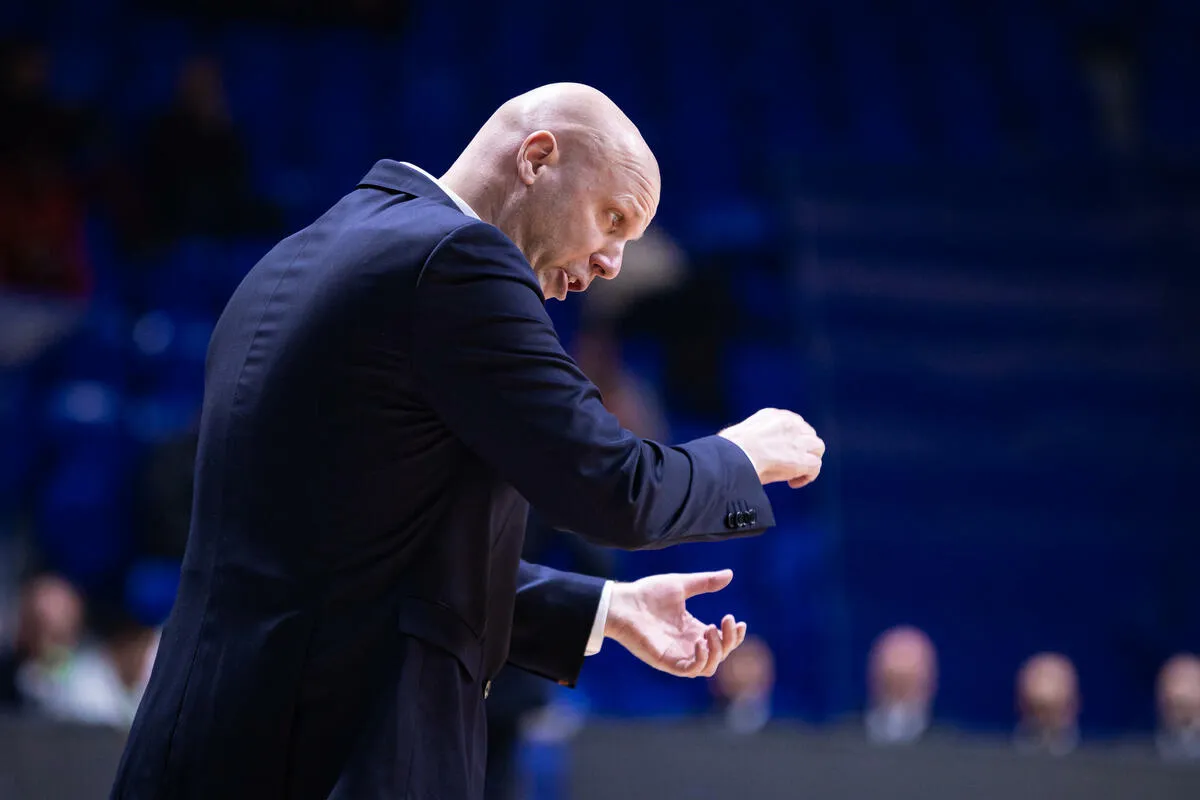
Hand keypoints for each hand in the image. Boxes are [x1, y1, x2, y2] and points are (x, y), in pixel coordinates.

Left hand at [603, 570, 746, 677]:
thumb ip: (705, 582)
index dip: (734, 636)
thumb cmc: (647, 593)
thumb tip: (729, 574)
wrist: (623, 602)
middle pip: (719, 655)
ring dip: (717, 652)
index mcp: (692, 629)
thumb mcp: (682, 585)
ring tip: (711, 631)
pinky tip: (700, 642)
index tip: (738, 621)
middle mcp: (687, 645)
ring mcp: (677, 655)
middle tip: (726, 621)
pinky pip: (689, 670)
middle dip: (729, 641)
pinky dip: (700, 660)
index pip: (721, 641)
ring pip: (708, 667)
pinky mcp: (666, 661)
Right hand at [718, 408, 824, 487]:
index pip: (793, 423)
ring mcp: (798, 440)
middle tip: (790, 463)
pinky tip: (793, 483)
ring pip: (817, 448)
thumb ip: (755, 436)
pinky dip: (807, 476)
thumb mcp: (742, 433)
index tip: (781, 451)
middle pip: (808, 433)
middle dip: (803, 448)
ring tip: (794, 473)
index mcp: (773, 415)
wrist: (733, 457)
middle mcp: (790, 423)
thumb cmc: (729, 450)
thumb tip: (752, 449)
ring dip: (809, 459)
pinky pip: (815, 466)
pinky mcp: (802, 459)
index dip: (791, 440)